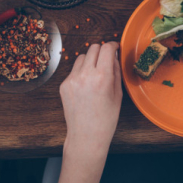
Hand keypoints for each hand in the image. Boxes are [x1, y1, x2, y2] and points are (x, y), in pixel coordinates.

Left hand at [58, 42, 121, 182]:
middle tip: (106, 60)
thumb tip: (114, 55)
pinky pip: (74, 69)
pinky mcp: (64, 84)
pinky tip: (85, 86)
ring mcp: (72, 79)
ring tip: (95, 74)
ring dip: (90, 60)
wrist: (86, 136)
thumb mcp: (118, 94)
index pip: (106, 49)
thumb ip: (116, 71)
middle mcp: (86, 75)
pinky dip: (81, 72)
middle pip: (93, 48)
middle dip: (101, 51)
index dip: (112, 45)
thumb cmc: (106, 119)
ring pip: (82, 56)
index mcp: (102, 77)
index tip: (115, 47)